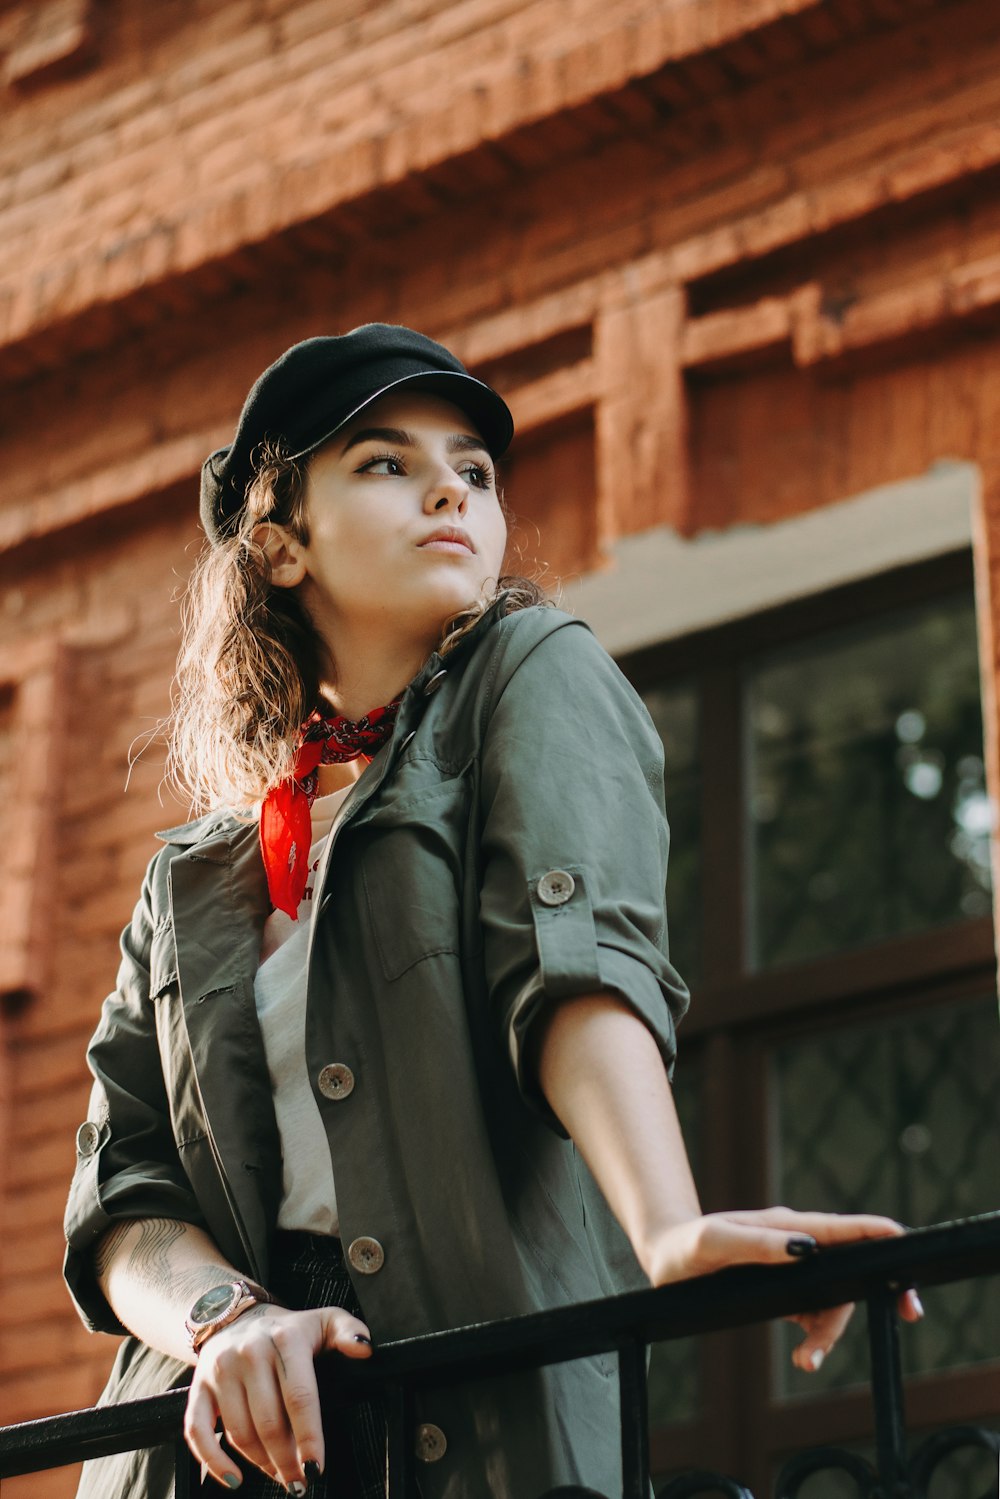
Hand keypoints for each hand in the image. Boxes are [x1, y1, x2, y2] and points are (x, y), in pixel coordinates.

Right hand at [184, 1302, 373, 1490]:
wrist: (236, 1317)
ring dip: (262, 1464)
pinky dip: (214, 1461)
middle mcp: (250, 1353)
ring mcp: (221, 1371)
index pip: (300, 1397)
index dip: (309, 1438)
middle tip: (301, 1481)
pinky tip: (234, 1479)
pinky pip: (197, 1432)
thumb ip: (349, 1332)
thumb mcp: (324, 1321)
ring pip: (240, 1432)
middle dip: (288, 1460)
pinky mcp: (198, 1388)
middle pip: (270, 1422)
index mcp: (286, 1339)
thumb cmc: (288, 1330)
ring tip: (281, 1476)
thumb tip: (365, 1350)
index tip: (317, 1468)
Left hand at [641, 1207, 923, 1372]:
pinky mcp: (785, 1293)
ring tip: (808, 1360)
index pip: (841, 1229)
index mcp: (786, 1226)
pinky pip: (814, 1315)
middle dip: (874, 1293)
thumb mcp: (716, 1242)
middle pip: (850, 1269)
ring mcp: (793, 1269)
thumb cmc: (688, 1244)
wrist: (665, 1258)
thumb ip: (759, 1244)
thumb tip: (804, 1248)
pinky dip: (817, 1337)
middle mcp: (796, 1245)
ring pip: (833, 1299)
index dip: (877, 1234)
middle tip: (905, 1312)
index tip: (906, 1243)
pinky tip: (806, 1356)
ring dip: (831, 1331)